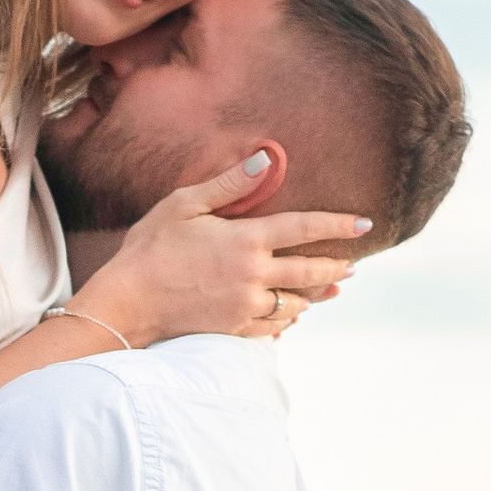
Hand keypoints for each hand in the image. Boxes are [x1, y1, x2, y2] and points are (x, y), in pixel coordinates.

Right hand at [82, 177, 374, 348]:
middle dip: (335, 268)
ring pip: (295, 304)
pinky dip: (286, 320)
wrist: (125, 303)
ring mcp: (245, 306)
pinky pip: (273, 328)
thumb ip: (230, 185)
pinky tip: (291, 316)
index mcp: (245, 240)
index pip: (304, 229)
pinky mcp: (233, 329)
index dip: (338, 225)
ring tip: (329, 292)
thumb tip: (267, 160)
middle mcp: (253, 275)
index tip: (365, 223)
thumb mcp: (185, 204)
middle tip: (352, 267)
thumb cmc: (149, 247)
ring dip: (314, 297)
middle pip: (310, 272)